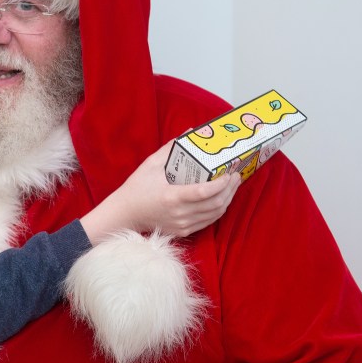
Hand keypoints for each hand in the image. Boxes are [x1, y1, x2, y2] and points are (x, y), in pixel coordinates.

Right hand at [82, 141, 240, 243]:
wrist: (126, 213)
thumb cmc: (137, 188)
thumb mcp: (150, 164)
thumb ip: (171, 148)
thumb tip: (190, 132)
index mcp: (171, 196)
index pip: (204, 192)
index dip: (221, 183)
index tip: (230, 173)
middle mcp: (179, 213)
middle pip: (215, 204)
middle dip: (230, 189)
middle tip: (236, 176)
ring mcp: (182, 224)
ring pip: (215, 214)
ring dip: (227, 200)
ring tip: (232, 186)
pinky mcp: (184, 230)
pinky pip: (208, 221)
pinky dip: (218, 210)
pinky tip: (222, 199)